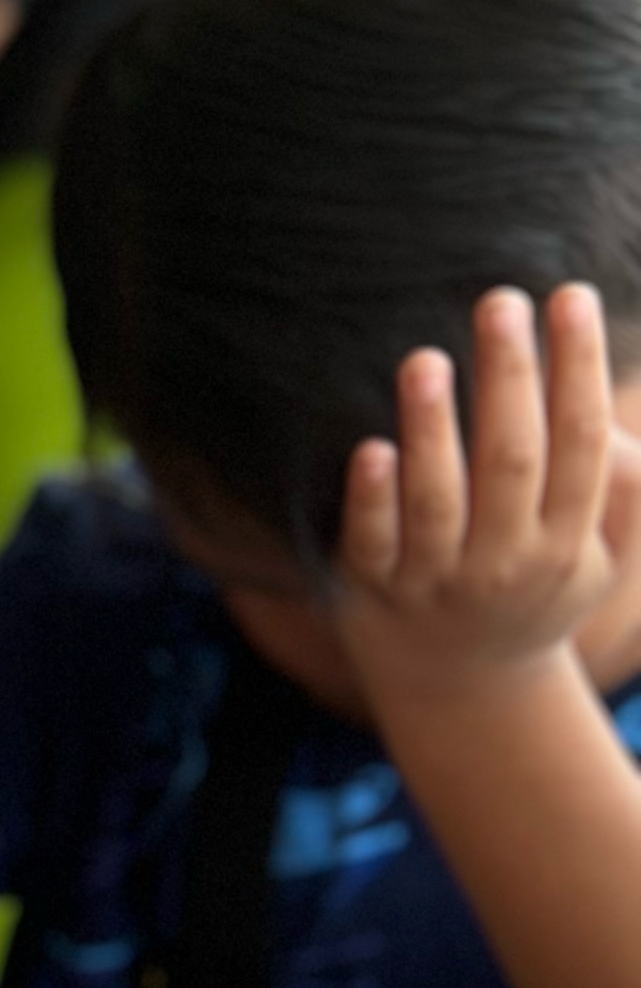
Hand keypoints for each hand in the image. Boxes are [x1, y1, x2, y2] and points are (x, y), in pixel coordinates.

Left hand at [334, 285, 640, 702]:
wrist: (462, 691)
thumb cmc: (531, 595)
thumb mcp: (593, 561)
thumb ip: (618, 497)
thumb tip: (616, 427)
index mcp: (566, 541)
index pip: (579, 442)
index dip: (579, 367)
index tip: (571, 296)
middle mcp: (506, 562)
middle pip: (512, 460)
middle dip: (511, 378)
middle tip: (499, 301)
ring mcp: (438, 580)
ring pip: (439, 500)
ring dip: (434, 428)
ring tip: (425, 358)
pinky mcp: (375, 591)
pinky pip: (374, 543)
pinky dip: (373, 500)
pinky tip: (371, 449)